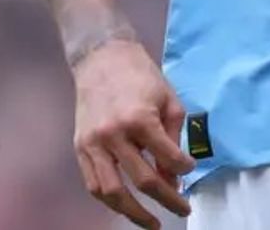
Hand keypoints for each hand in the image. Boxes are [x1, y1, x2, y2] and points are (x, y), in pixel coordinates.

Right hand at [72, 38, 195, 228]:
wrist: (101, 57)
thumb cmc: (140, 76)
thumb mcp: (168, 100)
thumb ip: (174, 139)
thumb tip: (174, 176)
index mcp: (140, 119)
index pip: (169, 159)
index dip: (184, 170)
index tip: (189, 171)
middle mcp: (114, 134)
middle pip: (143, 181)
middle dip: (168, 200)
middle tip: (183, 208)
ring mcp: (93, 143)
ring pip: (112, 192)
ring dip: (134, 213)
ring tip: (152, 222)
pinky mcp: (79, 147)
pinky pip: (93, 183)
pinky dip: (110, 200)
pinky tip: (125, 206)